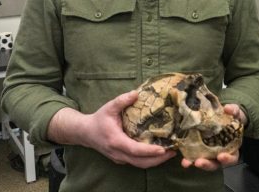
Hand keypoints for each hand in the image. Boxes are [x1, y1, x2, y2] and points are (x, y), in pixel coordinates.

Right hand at [48, 91, 175, 167]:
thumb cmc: (98, 119)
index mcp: (116, 141)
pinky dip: (149, 160)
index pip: (135, 150)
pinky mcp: (122, 159)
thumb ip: (122, 100)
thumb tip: (136, 93)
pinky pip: (137, 162)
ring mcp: (120, 158)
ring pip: (140, 164)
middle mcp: (118, 153)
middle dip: (158, 160)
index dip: (149, 151)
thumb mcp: (109, 107)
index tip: (163, 149)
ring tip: (170, 153)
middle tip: (174, 152)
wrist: (85, 133)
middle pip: (141, 162)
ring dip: (156, 161)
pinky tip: (159, 152)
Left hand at [180, 104, 244, 170]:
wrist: (223, 116)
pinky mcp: (200, 148)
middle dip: (207, 164)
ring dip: (195, 162)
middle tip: (199, 162)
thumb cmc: (232, 117)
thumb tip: (228, 108)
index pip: (232, 157)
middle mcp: (221, 153)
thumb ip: (234, 111)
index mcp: (232, 148)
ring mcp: (210, 152)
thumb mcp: (235, 113)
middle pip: (215, 163)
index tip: (221, 156)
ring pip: (204, 161)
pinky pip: (194, 155)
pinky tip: (182, 158)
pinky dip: (188, 157)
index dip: (227, 159)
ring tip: (186, 162)